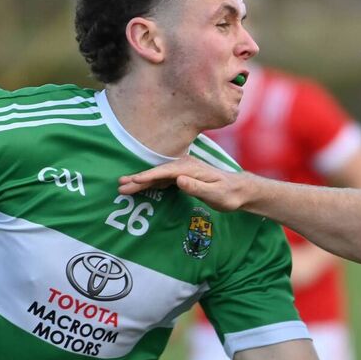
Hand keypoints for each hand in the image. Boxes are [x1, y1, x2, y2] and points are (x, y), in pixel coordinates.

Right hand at [118, 156, 253, 211]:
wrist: (240, 190)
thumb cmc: (229, 194)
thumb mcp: (215, 194)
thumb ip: (196, 187)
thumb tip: (178, 180)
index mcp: (190, 168)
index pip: (164, 172)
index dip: (147, 177)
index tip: (133, 181)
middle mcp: (185, 166)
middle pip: (157, 172)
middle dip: (138, 178)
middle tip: (120, 186)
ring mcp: (184, 170)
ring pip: (158, 176)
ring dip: (142, 181)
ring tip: (124, 187)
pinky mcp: (184, 177)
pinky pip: (164, 179)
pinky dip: (152, 183)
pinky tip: (142, 187)